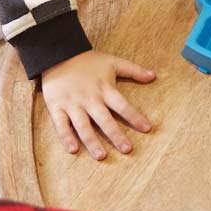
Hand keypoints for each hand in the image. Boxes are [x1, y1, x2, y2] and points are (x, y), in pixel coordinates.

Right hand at [40, 50, 155, 159]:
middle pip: (105, 119)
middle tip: (127, 149)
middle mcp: (90, 99)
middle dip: (116, 135)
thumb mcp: (112, 61)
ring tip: (101, 156)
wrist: (58, 54)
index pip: (123, 105)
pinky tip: (73, 149)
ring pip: (83, 126)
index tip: (147, 128)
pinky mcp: (57, 107)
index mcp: (104, 89)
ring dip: (92, 141)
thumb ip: (133, 70)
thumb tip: (154, 76)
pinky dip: (66, 137)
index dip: (135, 117)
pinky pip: (61, 125)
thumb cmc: (88, 61)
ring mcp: (72, 104)